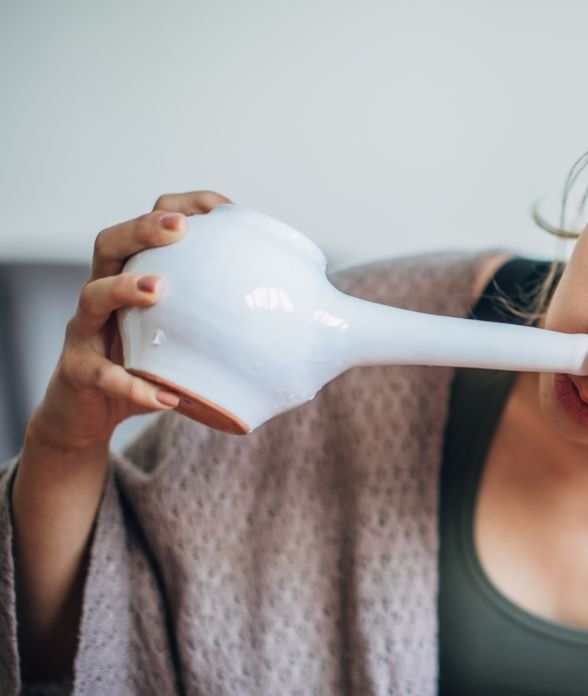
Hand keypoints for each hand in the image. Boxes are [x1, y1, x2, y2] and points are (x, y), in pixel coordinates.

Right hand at [25, 191, 232, 451]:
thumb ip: (243, 321)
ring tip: (158, 289)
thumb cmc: (154, 368)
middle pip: (111, 244)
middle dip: (142, 228)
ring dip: (124, 288)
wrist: (93, 415)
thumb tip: (329, 317)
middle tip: (179, 228)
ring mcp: (86, 330)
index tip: (222, 208)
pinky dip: (133, 385)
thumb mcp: (196, 337)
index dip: (182, 207)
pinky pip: (101, 375)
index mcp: (135, 274)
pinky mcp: (77, 371)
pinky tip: (166, 397)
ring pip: (93, 296)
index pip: (150, 224)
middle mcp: (104, 291)